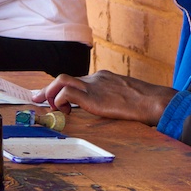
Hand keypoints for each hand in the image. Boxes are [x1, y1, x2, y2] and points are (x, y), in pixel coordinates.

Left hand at [31, 71, 176, 126]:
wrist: (152, 101)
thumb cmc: (144, 102)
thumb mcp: (125, 97)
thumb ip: (113, 99)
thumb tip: (111, 109)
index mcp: (102, 78)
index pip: (76, 80)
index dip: (61, 90)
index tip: (52, 97)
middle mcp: (95, 79)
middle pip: (64, 78)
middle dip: (48, 90)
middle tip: (38, 100)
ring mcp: (93, 86)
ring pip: (61, 80)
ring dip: (49, 93)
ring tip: (49, 107)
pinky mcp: (92, 97)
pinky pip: (66, 93)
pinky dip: (60, 101)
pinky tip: (66, 112)